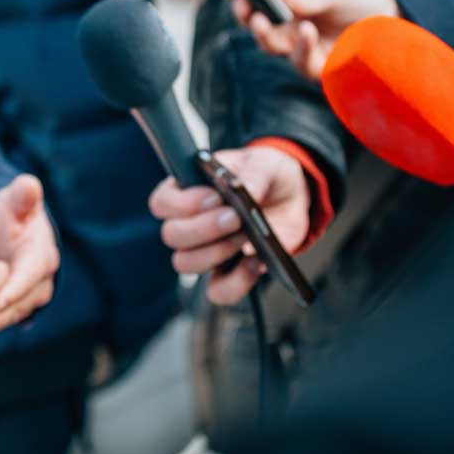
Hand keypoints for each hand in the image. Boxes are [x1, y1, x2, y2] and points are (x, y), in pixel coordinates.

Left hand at [0, 175, 59, 348]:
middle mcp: (39, 280)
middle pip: (20, 303)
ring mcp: (27, 296)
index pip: (29, 275)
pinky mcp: (11, 305)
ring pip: (9, 316)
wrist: (13, 228)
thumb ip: (23, 196)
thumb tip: (29, 184)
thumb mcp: (15, 201)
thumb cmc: (13, 212)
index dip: (13, 289)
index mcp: (41, 255)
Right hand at [148, 146, 310, 304]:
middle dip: (203, 229)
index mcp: (187, 190)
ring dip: (216, 253)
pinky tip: (255, 263)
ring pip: (186, 263)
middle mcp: (189, 222)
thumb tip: (243, 190)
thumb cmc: (266, 174)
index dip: (182, 204)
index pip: (162, 202)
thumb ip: (252, 173)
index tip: (215, 197)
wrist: (291, 197)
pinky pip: (218, 291)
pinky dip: (236, 282)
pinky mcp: (227, 272)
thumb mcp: (263, 162)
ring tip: (246, 237)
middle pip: (172, 235)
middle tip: (235, 217)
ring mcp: (205, 250)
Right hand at [219, 0, 398, 79]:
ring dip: (263, 33)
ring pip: (270, 45)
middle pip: (256, 23)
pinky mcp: (317, 68)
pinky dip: (300, 47)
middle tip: (242, 6)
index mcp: (287, 0)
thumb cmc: (359, 1)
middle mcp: (288, 24)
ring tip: (261, 19)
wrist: (393, 23)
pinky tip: (305, 32)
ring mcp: (300, 47)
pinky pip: (301, 62)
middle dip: (244, 14)